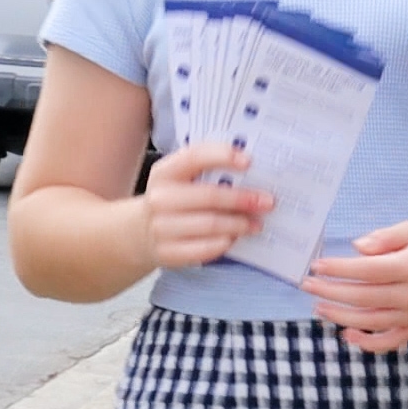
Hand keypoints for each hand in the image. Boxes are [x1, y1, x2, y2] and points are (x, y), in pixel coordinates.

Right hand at [141, 142, 274, 269]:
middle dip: (242, 199)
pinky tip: (234, 239)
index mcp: (165, 172)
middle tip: (267, 202)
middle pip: (209, 196)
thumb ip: (207, 169)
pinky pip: (203, 249)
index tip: (249, 161)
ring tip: (256, 224)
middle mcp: (160, 198)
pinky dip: (223, 244)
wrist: (140, 232)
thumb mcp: (180, 178)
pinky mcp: (167, 253)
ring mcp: (161, 227)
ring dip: (239, 224)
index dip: (222, 156)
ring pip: (210, 225)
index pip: (194, 157)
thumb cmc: (173, 199)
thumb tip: (249, 167)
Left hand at [298, 220, 407, 353]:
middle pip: (363, 297)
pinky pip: (389, 342)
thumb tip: (357, 248)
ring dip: (340, 316)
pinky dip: (367, 343)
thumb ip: (386, 237)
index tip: (316, 266)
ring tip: (318, 308)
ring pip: (370, 322)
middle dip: (330, 292)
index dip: (339, 269)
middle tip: (307, 285)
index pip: (367, 271)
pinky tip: (347, 334)